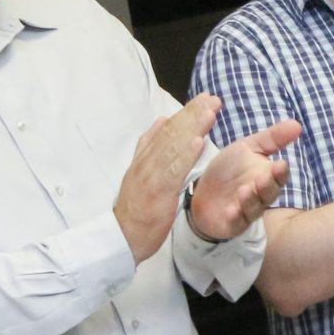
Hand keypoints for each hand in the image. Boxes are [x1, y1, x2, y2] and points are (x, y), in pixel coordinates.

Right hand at [115, 95, 219, 261]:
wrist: (122, 236)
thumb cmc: (136, 208)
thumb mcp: (140, 173)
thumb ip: (149, 148)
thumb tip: (161, 121)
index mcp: (144, 158)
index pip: (166, 130)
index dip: (185, 113)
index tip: (203, 100)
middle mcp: (146, 162)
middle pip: (171, 133)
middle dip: (193, 114)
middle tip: (211, 98)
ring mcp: (151, 176)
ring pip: (173, 146)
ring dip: (193, 127)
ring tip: (210, 112)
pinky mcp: (158, 191)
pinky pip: (173, 170)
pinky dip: (186, 155)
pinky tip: (199, 142)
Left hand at [186, 117, 302, 241]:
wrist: (202, 194)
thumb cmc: (228, 171)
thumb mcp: (247, 148)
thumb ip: (272, 138)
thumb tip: (298, 124)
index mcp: (267, 177)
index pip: (278, 176)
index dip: (280, 172)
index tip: (280, 163)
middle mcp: (260, 196)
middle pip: (269, 193)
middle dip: (267, 186)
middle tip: (264, 177)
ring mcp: (246, 211)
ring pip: (254, 207)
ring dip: (250, 199)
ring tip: (245, 190)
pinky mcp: (231, 223)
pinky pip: (236, 222)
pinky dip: (234, 216)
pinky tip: (231, 210)